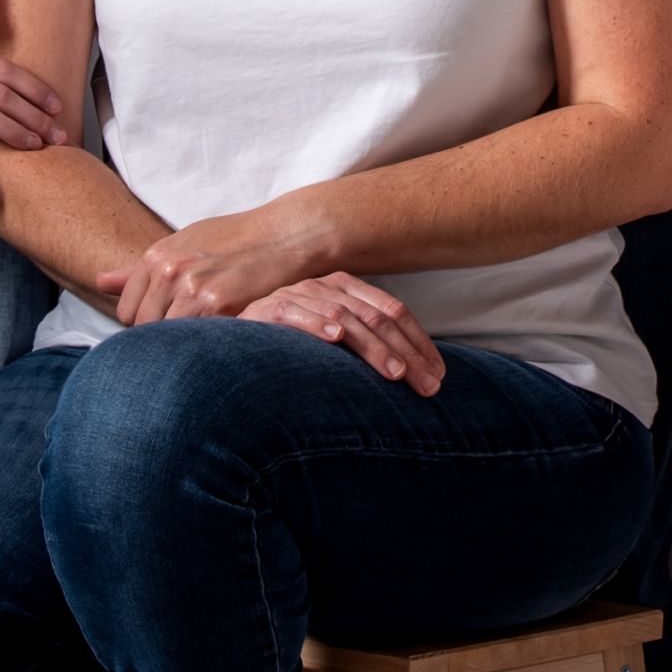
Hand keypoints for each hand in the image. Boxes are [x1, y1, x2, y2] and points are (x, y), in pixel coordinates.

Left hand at [98, 202, 320, 325]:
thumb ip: (141, 268)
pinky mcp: (219, 305)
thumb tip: (100, 282)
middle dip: (163, 339)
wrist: (284, 234)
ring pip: (168, 339)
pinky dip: (207, 346)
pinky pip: (197, 341)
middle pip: (145, 330)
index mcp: (157, 255)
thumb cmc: (235, 240)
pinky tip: (223, 337)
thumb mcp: (185, 243)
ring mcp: (193, 288)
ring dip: (185, 346)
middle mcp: (169, 270)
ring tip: (206, 340)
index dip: (146, 325)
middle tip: (190, 336)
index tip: (170, 325)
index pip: (127, 312)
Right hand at [241, 275, 444, 393]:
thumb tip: (414, 373)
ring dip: (373, 347)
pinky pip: (295, 313)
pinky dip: (316, 324)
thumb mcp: (333, 342)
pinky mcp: (267, 309)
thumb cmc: (289, 345)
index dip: (419, 341)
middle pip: (376, 316)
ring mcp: (297, 294)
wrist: (232, 343)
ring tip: (395, 373)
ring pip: (345, 316)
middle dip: (407, 352)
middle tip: (428, 385)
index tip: (440, 373)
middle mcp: (325, 286)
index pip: (392, 310)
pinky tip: (334, 339)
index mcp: (345, 288)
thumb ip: (365, 347)